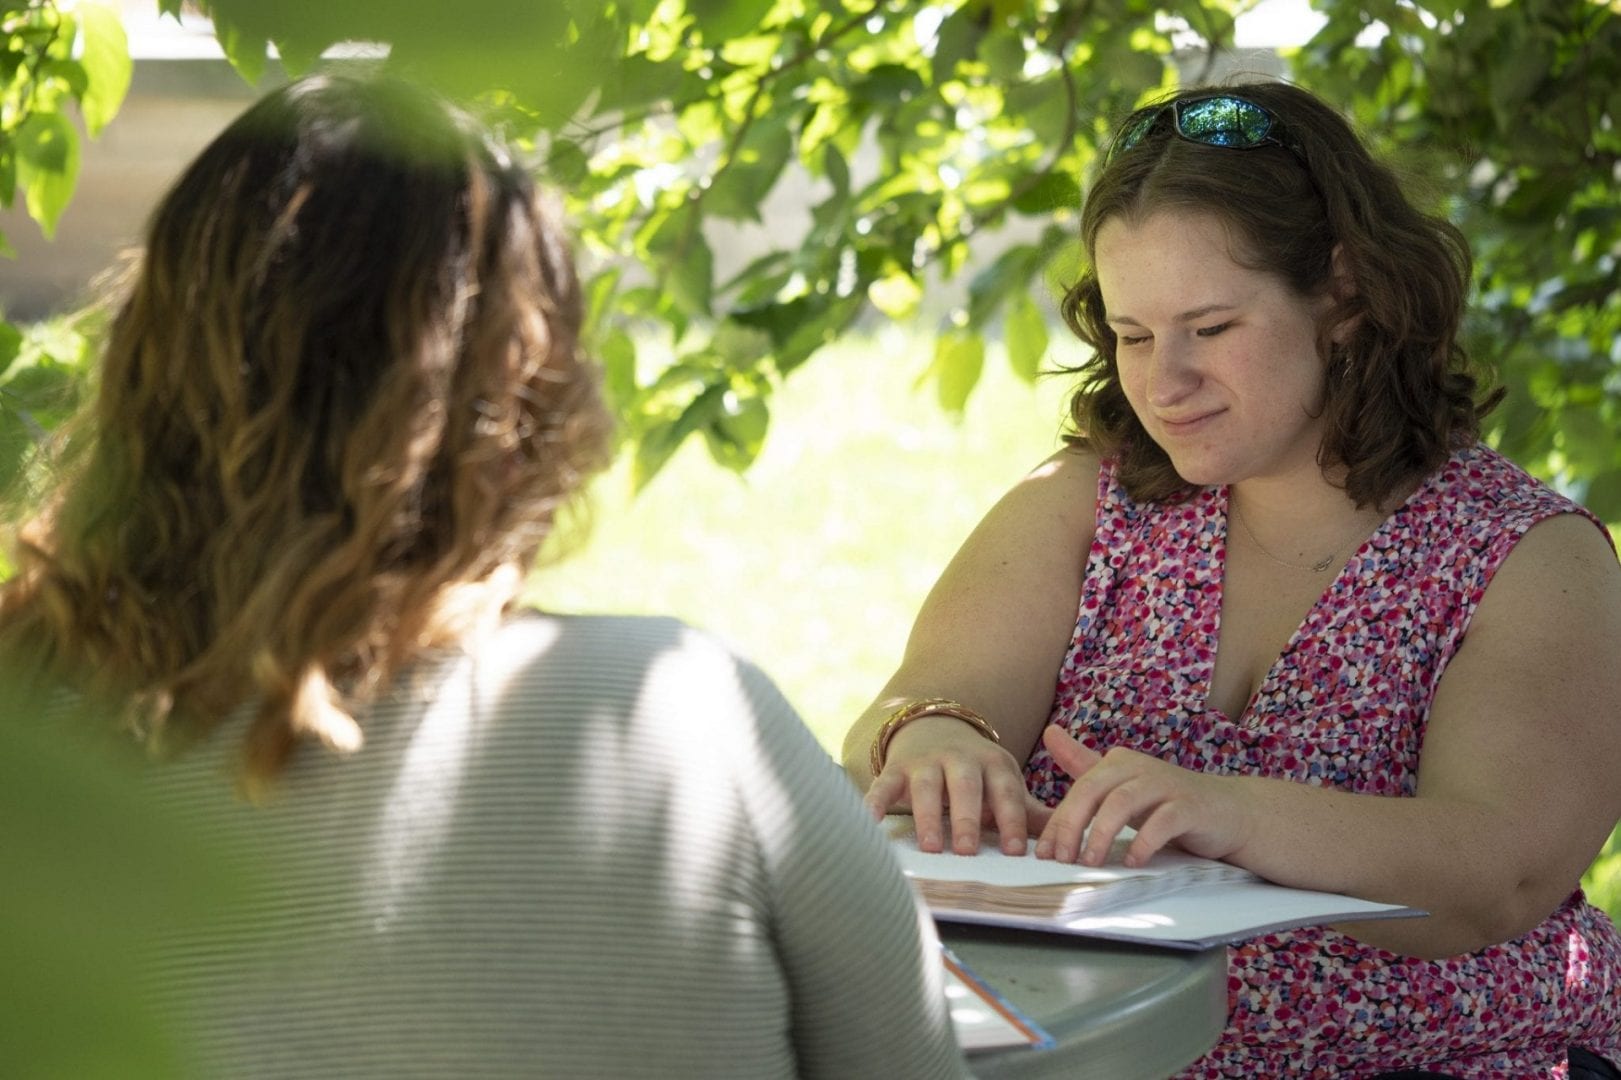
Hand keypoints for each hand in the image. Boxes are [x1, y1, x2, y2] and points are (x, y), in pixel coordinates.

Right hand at [863, 715, 1052, 855]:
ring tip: (929, 846)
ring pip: (926, 786)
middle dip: (966, 817)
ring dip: (927, 815)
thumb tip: (1066, 841)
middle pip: (965, 786)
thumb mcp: (1003, 783)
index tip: (1015, 852)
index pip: (1006, 793)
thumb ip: (1027, 812)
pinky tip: (871, 824)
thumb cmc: (976, 773)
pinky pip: (884, 785)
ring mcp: (925, 762)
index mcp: (994, 764)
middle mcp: (960, 759)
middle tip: (966, 851)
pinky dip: (875, 802)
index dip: (1011, 820)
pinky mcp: (895, 769)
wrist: (934, 728)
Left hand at [1033, 725, 1252, 867]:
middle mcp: (1139, 767)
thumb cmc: (1167, 804)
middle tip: (1060, 859)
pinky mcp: (1190, 806)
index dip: (1058, 822)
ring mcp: (1166, 785)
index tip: (1044, 853)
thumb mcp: (1121, 787)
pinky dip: (1144, 842)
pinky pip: (1163, 821)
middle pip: (1094, 790)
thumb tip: (1050, 732)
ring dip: (1101, 834)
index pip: (1078, 790)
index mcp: (1118, 763)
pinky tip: (1132, 861)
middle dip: (1072, 825)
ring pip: (1123, 802)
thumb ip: (1085, 765)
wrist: (1228, 814)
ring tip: (1089, 861)